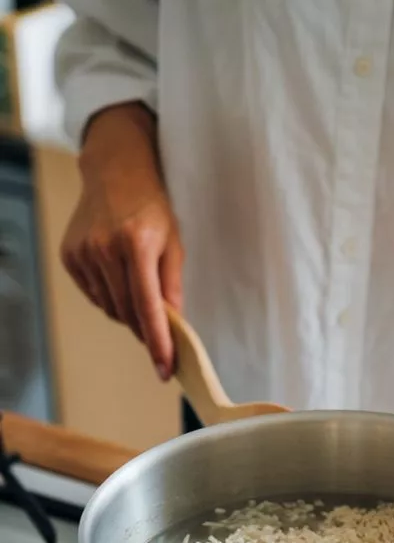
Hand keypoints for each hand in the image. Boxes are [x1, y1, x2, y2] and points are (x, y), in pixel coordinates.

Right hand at [60, 103, 182, 380]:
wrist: (115, 172)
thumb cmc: (153, 208)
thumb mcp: (174, 243)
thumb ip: (172, 286)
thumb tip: (173, 327)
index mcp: (136, 244)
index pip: (148, 307)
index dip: (158, 342)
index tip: (165, 369)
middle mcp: (104, 249)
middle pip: (128, 313)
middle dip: (146, 330)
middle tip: (160, 334)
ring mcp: (83, 253)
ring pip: (110, 309)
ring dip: (128, 312)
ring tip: (138, 287)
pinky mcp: (69, 257)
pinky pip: (95, 296)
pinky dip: (110, 298)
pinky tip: (118, 277)